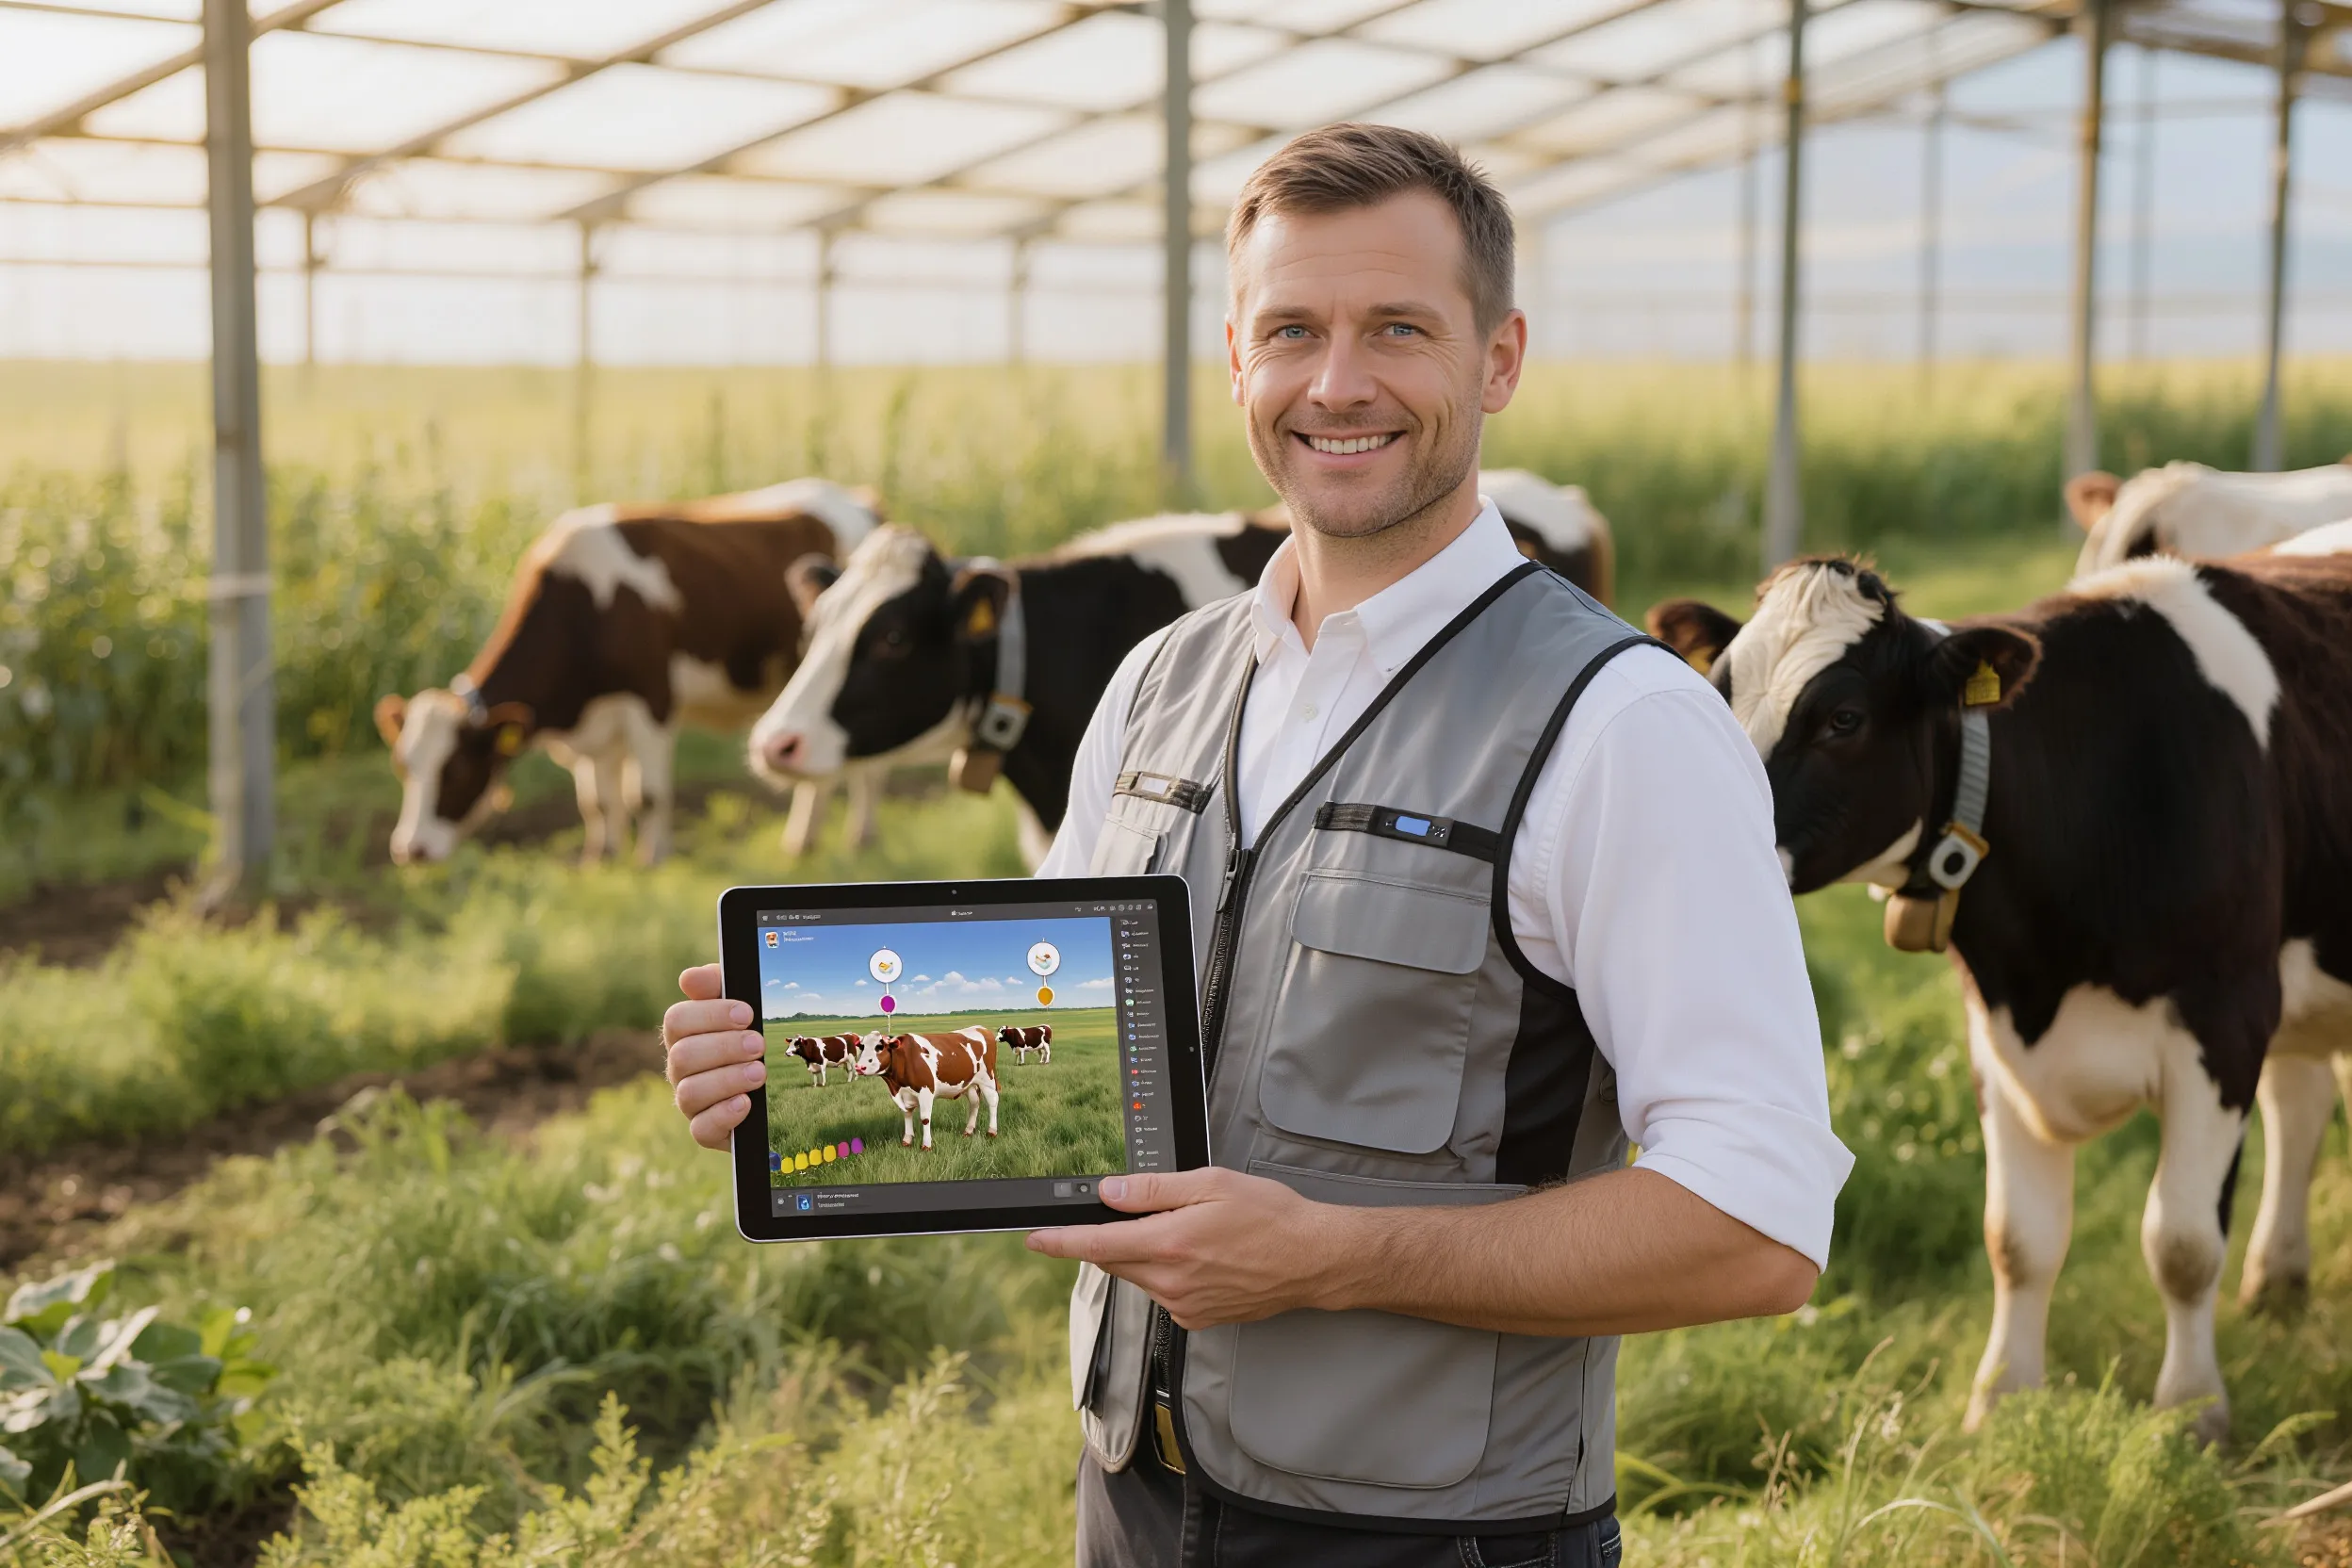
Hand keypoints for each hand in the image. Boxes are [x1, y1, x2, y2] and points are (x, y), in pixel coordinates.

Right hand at [664, 964, 764, 1150]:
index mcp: (685, 1035)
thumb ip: (718, 987)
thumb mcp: (740, 1009)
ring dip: (727, 1080)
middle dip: (724, 1048)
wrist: (770, 1092)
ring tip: (759, 1073)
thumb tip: (690, 978)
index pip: (677, 1020)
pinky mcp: (707, 1130)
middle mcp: (681, 1069)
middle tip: (758, 1044)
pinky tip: (745, 1103)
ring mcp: (690, 1102)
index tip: (746, 1013)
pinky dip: (723, 1115)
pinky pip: (701, 1129)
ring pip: (690, 1093)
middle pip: (683, 1056)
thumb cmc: (749, 1039)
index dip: (710, 1015)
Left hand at [1025, 1169, 1359, 1329]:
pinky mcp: (1197, 1318)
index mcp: (1169, 1244)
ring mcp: (1183, 1305)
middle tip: (1143, 1214)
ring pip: (1140, 1276)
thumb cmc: (1271, 1218)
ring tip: (1193, 1233)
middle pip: (1115, 1259)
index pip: (1097, 1244)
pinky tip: (1204, 1258)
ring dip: (1146, 1254)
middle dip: (1113, 1237)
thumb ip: (1154, 1189)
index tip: (1034, 1239)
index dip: (1059, 1241)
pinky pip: (1164, 1292)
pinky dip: (1170, 1273)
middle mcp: (1171, 1282)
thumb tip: (1111, 1191)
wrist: (1312, 1260)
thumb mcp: (1211, 1184)